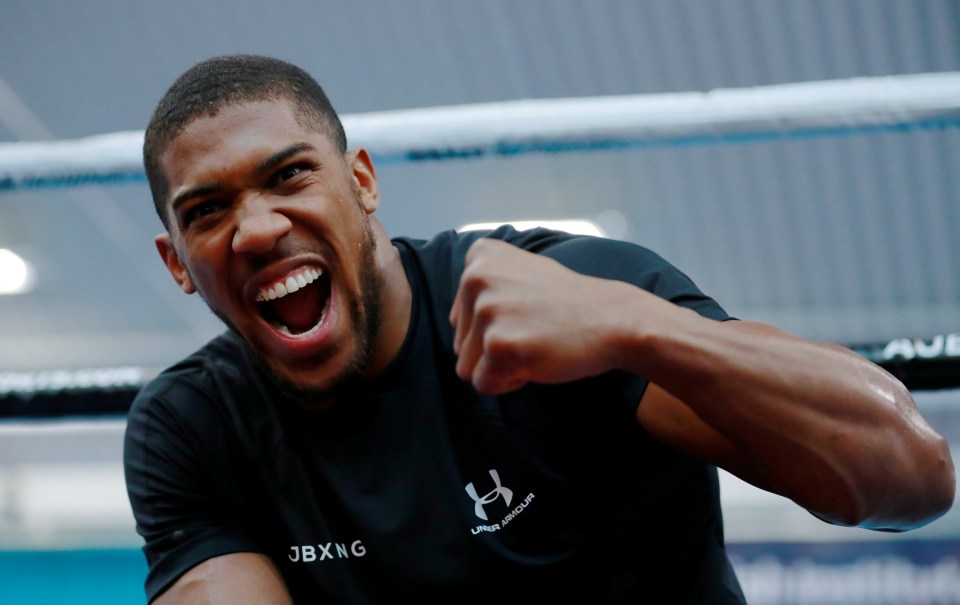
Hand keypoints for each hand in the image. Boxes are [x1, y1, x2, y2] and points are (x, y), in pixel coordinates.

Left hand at [449, 238, 635, 393]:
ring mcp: (487, 310)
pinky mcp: (499, 344)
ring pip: (466, 367)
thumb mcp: (519, 273)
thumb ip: (484, 288)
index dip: (494, 327)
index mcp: (479, 256)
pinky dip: (510, 382)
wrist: (613, 320)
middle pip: (459, 344)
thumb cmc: (566, 305)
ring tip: (534, 343)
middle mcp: (476, 277)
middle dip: (494, 350)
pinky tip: (537, 359)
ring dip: (500, 367)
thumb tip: (452, 320)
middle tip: (534, 330)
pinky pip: (484, 384)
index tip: (527, 313)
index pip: (459, 318)